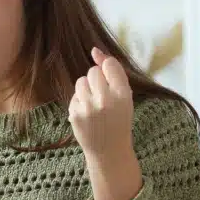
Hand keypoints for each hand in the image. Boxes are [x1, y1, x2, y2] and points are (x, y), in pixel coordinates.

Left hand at [69, 47, 135, 161]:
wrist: (108, 149)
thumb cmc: (119, 119)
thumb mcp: (125, 96)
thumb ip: (113, 72)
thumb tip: (94, 50)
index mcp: (123, 94)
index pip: (109, 65)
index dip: (108, 70)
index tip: (110, 81)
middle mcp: (105, 100)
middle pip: (93, 71)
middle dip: (97, 79)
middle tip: (103, 95)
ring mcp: (88, 108)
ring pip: (81, 80)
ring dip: (87, 88)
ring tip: (95, 103)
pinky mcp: (74, 114)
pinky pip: (74, 95)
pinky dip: (80, 101)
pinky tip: (88, 113)